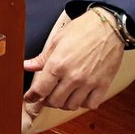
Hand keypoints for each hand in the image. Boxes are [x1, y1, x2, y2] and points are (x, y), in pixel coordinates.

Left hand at [22, 9, 124, 132]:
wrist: (108, 27)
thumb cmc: (82, 30)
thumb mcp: (56, 41)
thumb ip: (41, 58)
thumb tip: (27, 66)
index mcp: (57, 64)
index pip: (40, 90)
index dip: (32, 96)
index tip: (30, 98)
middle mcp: (73, 77)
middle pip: (55, 101)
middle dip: (47, 100)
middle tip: (47, 94)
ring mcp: (89, 83)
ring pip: (71, 105)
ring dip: (64, 103)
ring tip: (63, 94)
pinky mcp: (103, 85)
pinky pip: (90, 104)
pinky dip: (83, 103)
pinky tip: (80, 95)